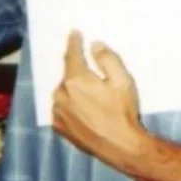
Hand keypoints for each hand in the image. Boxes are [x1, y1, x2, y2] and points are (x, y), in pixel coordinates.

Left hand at [52, 31, 144, 167]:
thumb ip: (107, 59)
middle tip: (90, 74)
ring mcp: (58, 112)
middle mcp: (61, 94)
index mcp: (76, 80)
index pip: (72, 55)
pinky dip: (69, 105)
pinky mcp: (59, 127)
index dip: (74, 42)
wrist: (120, 146)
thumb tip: (95, 45)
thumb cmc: (123, 112)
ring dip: (72, 90)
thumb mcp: (122, 81)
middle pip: (67, 75)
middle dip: (77, 71)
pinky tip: (84, 110)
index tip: (74, 33)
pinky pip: (61, 109)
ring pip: (63, 93)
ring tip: (90, 96)